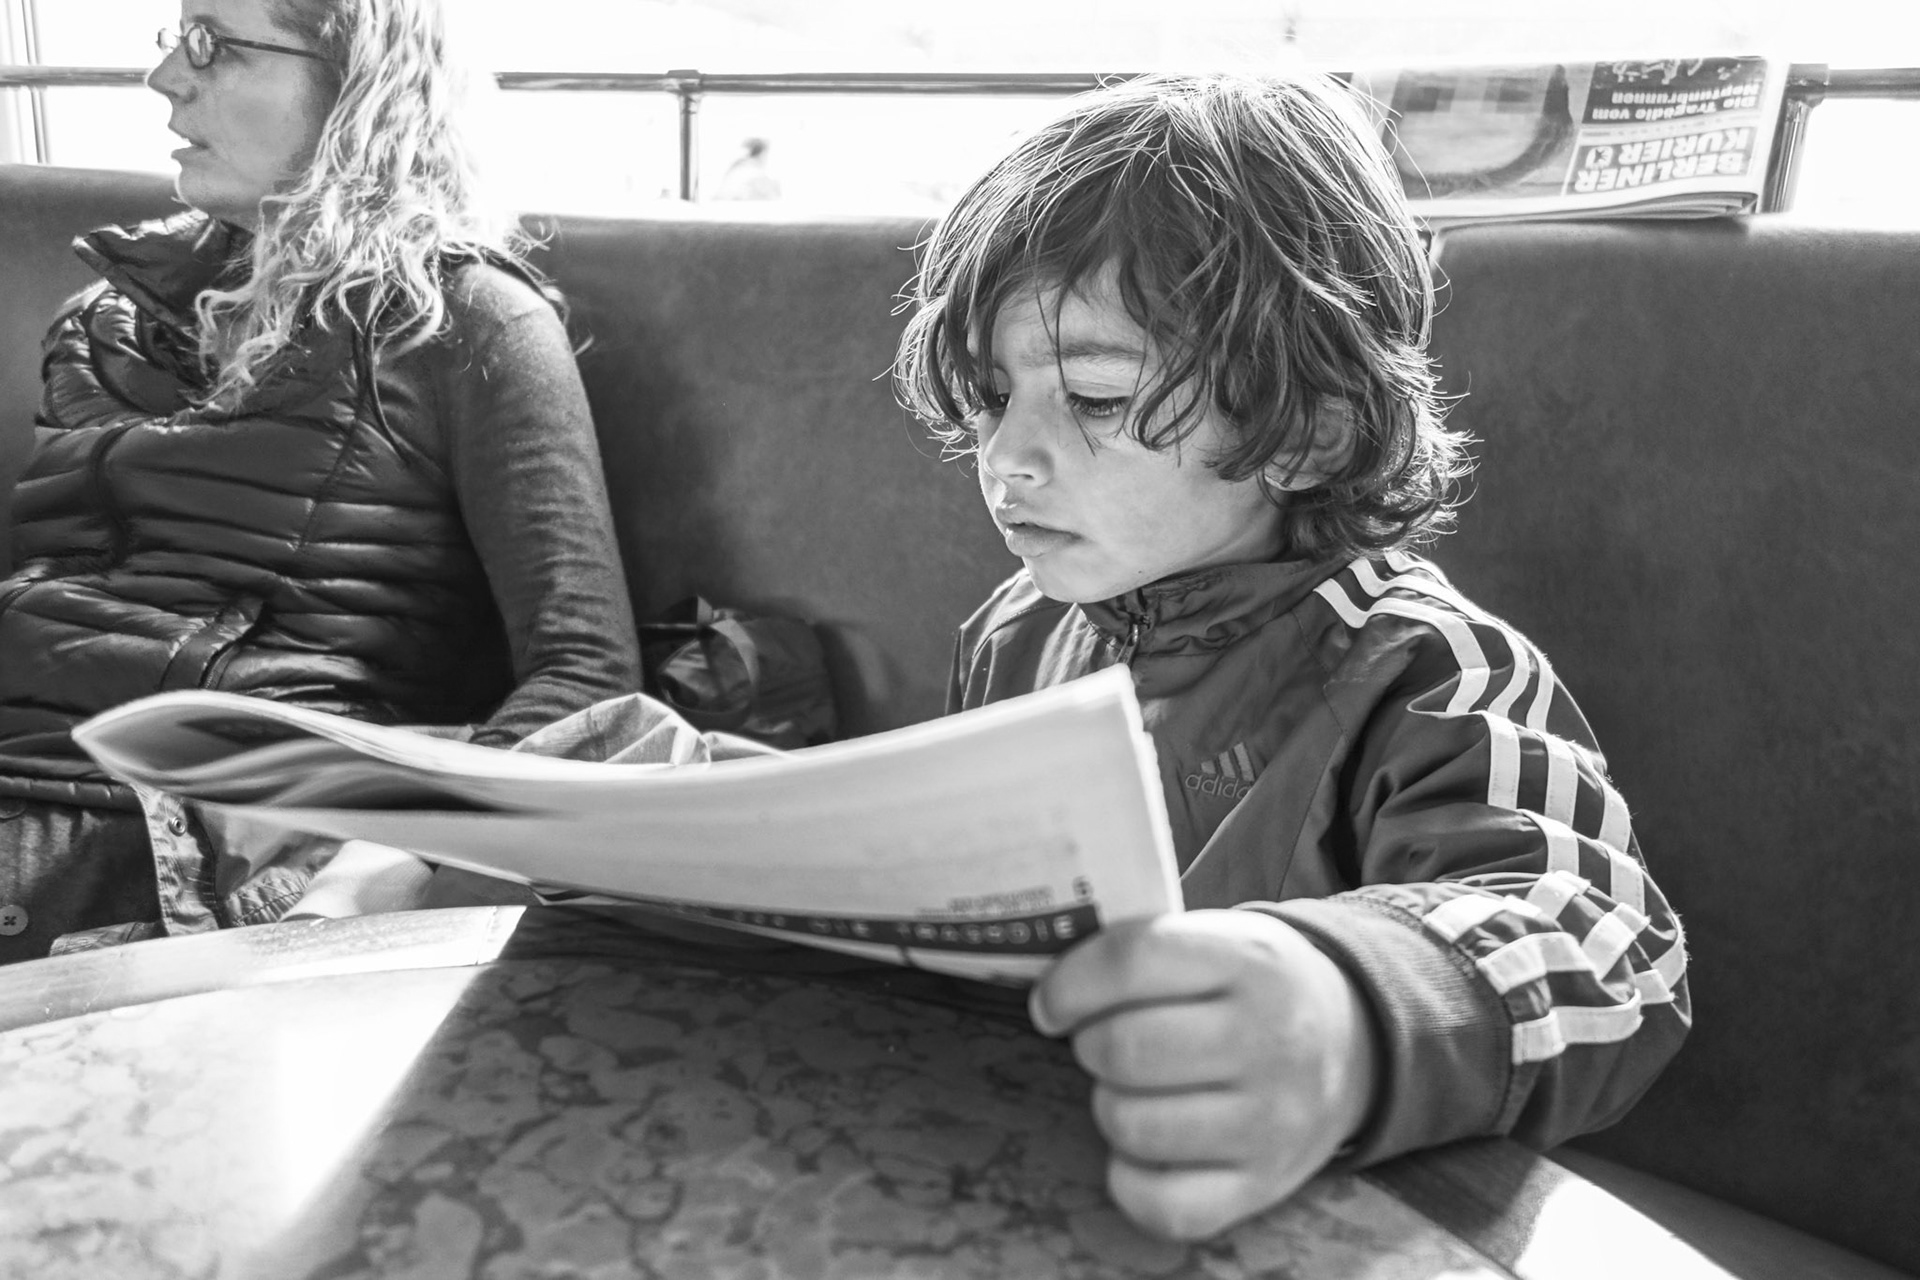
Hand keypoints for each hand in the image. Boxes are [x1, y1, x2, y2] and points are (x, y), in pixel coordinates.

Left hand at [1029, 908, 1379, 1240]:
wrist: (1352, 1042)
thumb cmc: (1252, 987)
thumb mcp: (1220, 938)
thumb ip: (1142, 948)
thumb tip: (1046, 989)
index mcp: (1251, 959)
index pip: (1132, 960)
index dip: (1070, 983)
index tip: (1050, 1003)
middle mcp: (1271, 1038)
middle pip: (1125, 1049)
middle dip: (1089, 1045)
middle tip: (1099, 1042)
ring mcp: (1272, 1120)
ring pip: (1132, 1125)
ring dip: (1110, 1105)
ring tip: (1132, 1088)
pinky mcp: (1264, 1185)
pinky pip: (1162, 1204)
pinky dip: (1130, 1179)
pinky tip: (1143, 1147)